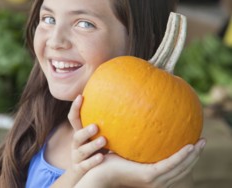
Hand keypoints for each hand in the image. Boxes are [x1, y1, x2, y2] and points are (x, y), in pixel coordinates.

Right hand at [66, 95, 106, 184]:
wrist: (85, 171)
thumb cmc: (95, 149)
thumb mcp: (96, 136)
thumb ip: (104, 124)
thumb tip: (120, 102)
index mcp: (79, 133)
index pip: (73, 118)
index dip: (75, 108)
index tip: (81, 96)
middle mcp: (76, 144)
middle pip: (77, 136)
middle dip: (85, 130)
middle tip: (96, 126)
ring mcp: (77, 156)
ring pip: (82, 151)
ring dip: (92, 145)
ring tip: (103, 140)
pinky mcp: (80, 168)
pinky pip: (85, 165)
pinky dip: (93, 161)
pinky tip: (102, 158)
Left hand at [75, 138, 205, 187]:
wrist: (98, 171)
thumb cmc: (109, 160)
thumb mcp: (127, 149)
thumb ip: (135, 141)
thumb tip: (137, 121)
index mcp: (154, 176)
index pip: (175, 168)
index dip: (187, 158)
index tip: (193, 144)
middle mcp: (157, 180)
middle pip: (183, 169)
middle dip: (195, 156)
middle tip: (203, 141)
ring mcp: (155, 180)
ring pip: (180, 167)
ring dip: (193, 155)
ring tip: (201, 142)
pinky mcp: (150, 175)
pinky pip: (170, 164)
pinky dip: (181, 156)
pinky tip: (189, 146)